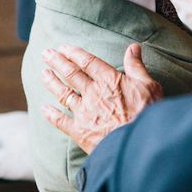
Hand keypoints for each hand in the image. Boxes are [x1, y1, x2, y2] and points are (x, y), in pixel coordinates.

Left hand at [41, 43, 162, 153]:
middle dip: (57, 62)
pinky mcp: (80, 131)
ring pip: (63, 93)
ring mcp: (84, 112)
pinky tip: (43, 108)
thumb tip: (133, 47)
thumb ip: (137, 66)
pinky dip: (51, 114)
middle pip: (71, 74)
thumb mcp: (148, 85)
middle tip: (46, 54)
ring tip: (43, 73)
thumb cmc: (147, 113)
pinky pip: (61, 121)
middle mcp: (93, 92)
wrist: (138, 144)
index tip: (63, 48)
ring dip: (52, 82)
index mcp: (109, 80)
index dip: (74, 53)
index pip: (87, 61)